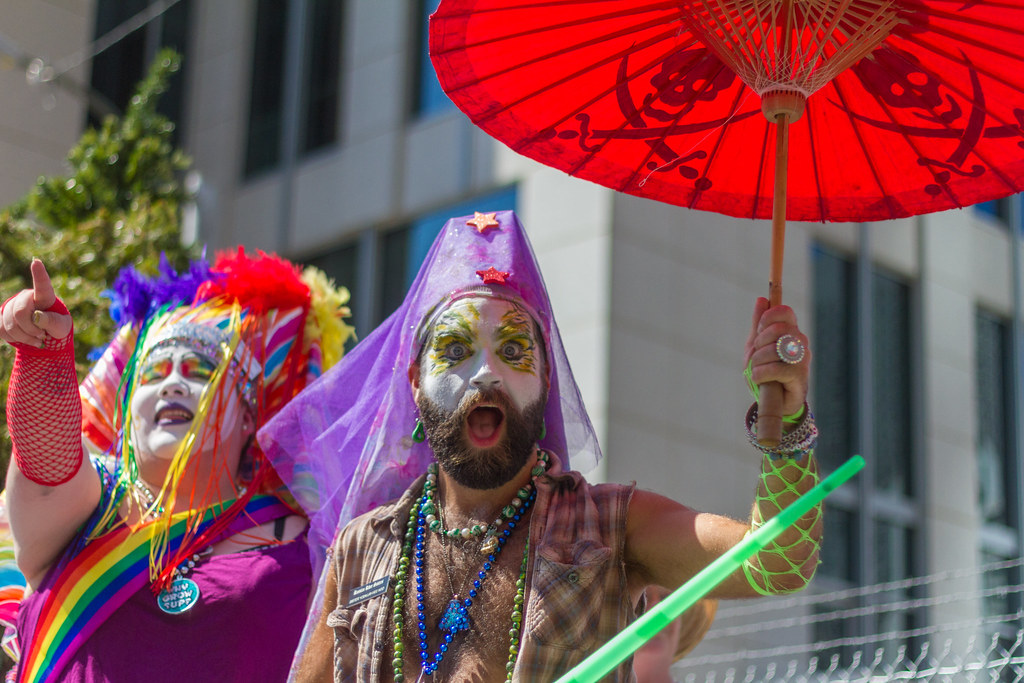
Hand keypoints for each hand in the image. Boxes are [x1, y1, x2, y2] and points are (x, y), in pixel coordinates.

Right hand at [0, 260, 72, 346]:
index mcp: (45, 297)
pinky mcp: (2, 316)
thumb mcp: (61, 327)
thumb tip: (36, 316)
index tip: (37, 262)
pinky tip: (24, 337)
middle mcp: (26, 297)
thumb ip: (52, 322)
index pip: (43, 286)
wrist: (43, 335)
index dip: (39, 274)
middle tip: (42, 335)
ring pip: (10, 324)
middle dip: (31, 329)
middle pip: (20, 312)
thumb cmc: (56, 327)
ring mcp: (12, 305)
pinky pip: (2, 329)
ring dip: (24, 337)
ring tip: (36, 339)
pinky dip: (14, 338)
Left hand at [743, 297, 809, 417]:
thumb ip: (759, 324)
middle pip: (777, 329)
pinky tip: (761, 380)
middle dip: (759, 343)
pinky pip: (775, 369)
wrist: (775, 402)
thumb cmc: (766, 373)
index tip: (759, 333)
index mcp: (791, 331)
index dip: (766, 319)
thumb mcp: (757, 346)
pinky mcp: (799, 376)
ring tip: (758, 372)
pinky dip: (761, 375)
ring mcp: (802, 359)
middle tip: (757, 356)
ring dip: (757, 363)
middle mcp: (800, 342)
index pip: (783, 311)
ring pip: (773, 350)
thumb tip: (761, 300)